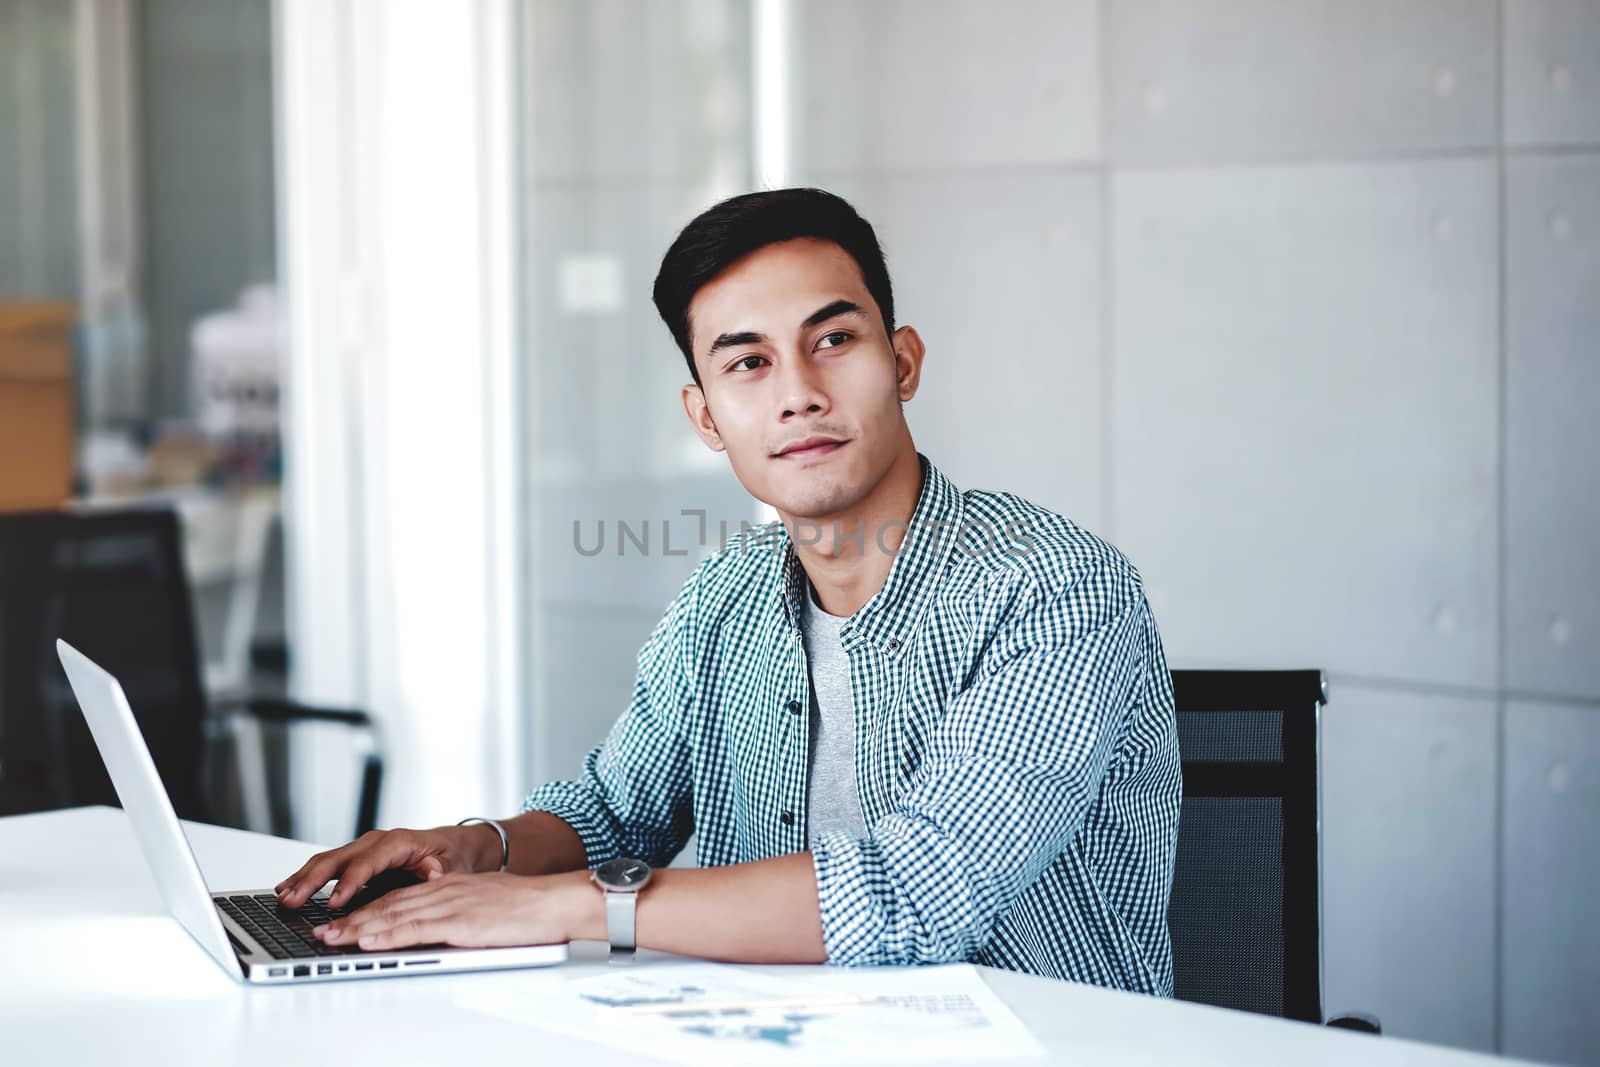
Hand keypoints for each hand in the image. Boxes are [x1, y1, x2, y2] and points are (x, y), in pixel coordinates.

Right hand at [275, 825, 497, 908]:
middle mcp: (376, 842)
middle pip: (338, 859)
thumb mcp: (454, 864)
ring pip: (327, 861)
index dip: (349, 882)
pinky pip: (327, 866)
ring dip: (303, 879)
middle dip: (313, 880)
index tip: (334, 902)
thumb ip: (441, 870)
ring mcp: (364, 850)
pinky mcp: (357, 860)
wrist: (456, 845)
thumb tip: (432, 873)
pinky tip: (287, 888)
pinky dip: (306, 876)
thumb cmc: (453, 855)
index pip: (367, 862)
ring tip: (283, 897)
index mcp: (398, 842)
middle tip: (292, 901)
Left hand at [313, 870, 596, 950]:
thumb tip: (444, 931)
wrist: (556, 903)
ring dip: (357, 927)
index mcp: (451, 886)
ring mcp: (451, 904)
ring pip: (394, 914)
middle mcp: (445, 890)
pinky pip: (415, 928)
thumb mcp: (488, 906)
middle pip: (389, 903)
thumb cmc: (530, 909)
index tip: (342, 920)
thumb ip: (462, 913)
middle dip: (351, 918)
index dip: (368, 909)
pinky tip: (367, 939)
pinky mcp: (459, 921)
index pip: (401, 897)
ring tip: (330, 937)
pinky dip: (386, 933)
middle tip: (321, 930)